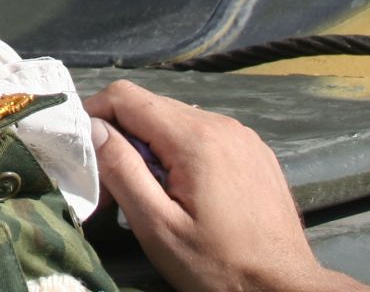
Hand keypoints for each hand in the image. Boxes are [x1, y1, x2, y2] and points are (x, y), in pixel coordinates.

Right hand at [86, 81, 369, 291]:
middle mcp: (222, 124)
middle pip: (151, 105)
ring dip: (152, 143)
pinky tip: (185, 190)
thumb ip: (122, 170)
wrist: (286, 290)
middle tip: (114, 180)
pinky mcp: (254, 151)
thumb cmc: (218, 266)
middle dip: (123, 133)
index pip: (126, 96)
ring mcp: (243, 136)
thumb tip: (94, 128)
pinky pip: (204, 133)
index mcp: (196, 138)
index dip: (95, 113)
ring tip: (152, 190)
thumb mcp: (158, 226)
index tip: (83, 148)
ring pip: (177, 118)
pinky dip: (181, 150)